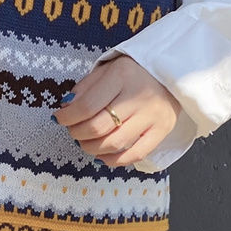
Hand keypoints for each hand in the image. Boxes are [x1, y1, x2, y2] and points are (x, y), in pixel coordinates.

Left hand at [53, 54, 181, 167]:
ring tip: (84, 142)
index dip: (68, 117)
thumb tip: (66, 109)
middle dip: (78, 133)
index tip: (59, 118)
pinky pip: (136, 154)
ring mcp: (152, 116)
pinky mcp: (163, 130)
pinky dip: (115, 160)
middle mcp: (138, 97)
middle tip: (72, 131)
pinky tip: (102, 156)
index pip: (87, 105)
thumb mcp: (106, 69)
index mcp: (121, 76)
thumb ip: (85, 88)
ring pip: (115, 143)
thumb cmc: (133, 71)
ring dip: (92, 148)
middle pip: (100, 126)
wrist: (171, 72)